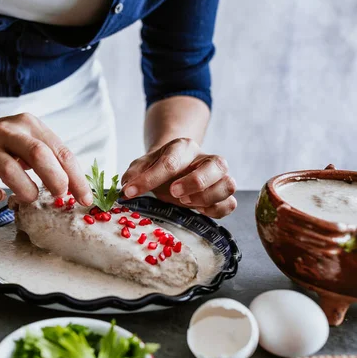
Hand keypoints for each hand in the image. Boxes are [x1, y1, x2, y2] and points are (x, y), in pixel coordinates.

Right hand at [0, 113, 92, 204]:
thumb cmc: (0, 143)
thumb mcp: (27, 140)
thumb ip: (50, 158)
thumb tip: (76, 188)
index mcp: (29, 125)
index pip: (60, 151)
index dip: (76, 178)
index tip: (85, 198)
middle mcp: (8, 133)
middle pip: (39, 155)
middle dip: (55, 180)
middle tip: (59, 196)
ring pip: (11, 171)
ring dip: (26, 191)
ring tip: (28, 197)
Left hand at [121, 138, 236, 217]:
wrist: (174, 167)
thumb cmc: (159, 166)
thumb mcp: (143, 165)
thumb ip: (134, 174)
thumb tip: (126, 188)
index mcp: (183, 147)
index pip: (170, 161)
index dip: (149, 179)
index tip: (130, 192)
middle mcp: (206, 159)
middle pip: (216, 165)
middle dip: (195, 182)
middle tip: (173, 192)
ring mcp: (218, 177)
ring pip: (228, 185)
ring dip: (207, 197)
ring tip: (185, 202)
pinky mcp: (223, 194)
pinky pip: (230, 203)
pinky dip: (216, 210)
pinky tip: (198, 210)